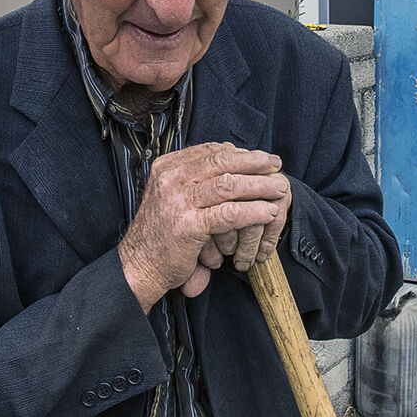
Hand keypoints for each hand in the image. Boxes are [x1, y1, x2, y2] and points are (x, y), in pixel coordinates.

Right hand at [117, 142, 289, 310]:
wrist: (139, 265)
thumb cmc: (160, 232)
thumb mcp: (170, 194)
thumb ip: (193, 176)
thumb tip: (230, 154)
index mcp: (167, 168)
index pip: (210, 151)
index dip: (240, 152)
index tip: (260, 157)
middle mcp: (171, 180)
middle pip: (222, 162)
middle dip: (254, 162)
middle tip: (275, 165)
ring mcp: (178, 202)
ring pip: (229, 185)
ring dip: (259, 186)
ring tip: (277, 189)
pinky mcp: (189, 226)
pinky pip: (230, 214)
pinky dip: (254, 212)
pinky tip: (268, 213)